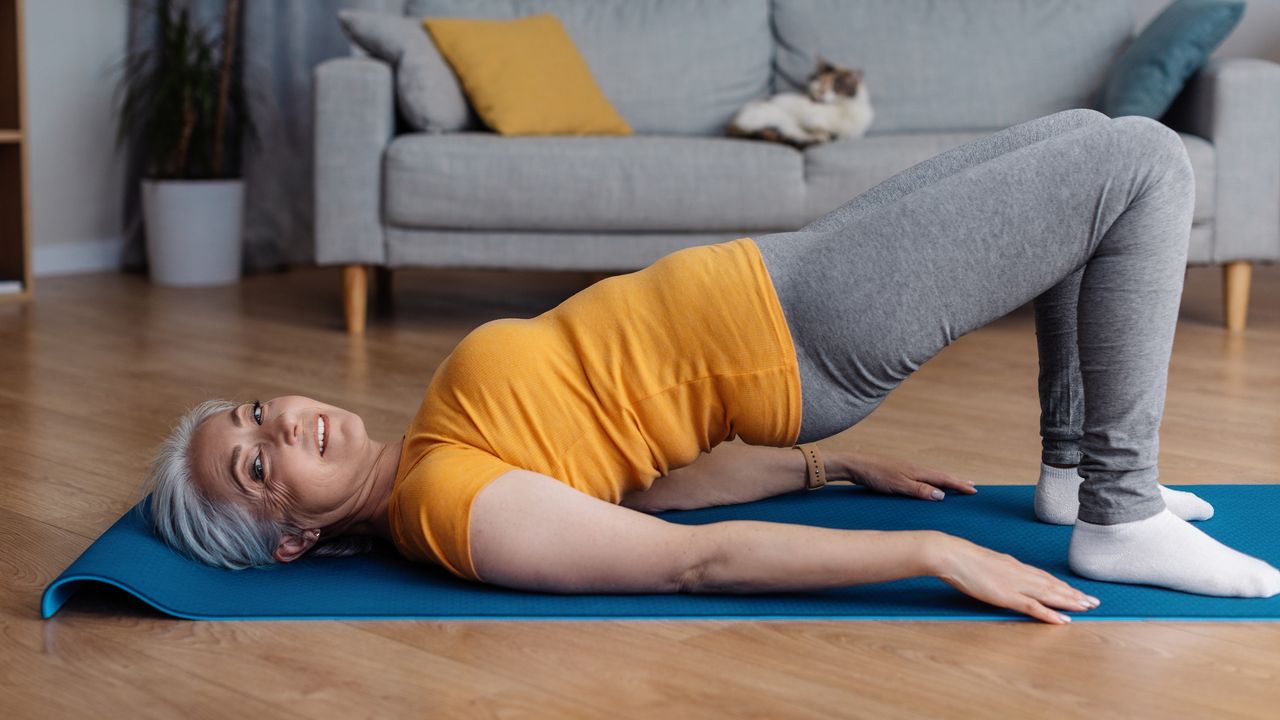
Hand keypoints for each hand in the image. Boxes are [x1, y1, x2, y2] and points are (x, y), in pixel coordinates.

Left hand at [844, 452, 976, 500]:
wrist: (856, 465)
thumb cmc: (875, 475)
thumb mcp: (898, 485)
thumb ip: (919, 490)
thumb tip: (942, 495)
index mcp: (918, 472)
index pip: (944, 479)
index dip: (959, 485)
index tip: (975, 491)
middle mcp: (916, 469)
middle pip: (942, 476)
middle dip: (957, 481)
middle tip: (972, 487)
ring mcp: (908, 470)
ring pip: (933, 476)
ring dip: (946, 481)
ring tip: (956, 485)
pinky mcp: (900, 473)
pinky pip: (924, 478)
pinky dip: (933, 481)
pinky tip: (931, 485)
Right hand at [929, 533, 1100, 623]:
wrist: (951, 555)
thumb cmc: (961, 558)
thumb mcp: (983, 562)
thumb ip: (996, 569)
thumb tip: (1000, 573)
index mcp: (1013, 565)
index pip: (1043, 576)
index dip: (1061, 585)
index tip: (1076, 590)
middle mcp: (1019, 573)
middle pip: (1052, 585)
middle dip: (1074, 594)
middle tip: (1093, 601)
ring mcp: (1015, 584)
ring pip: (1050, 594)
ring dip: (1070, 602)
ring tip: (1087, 608)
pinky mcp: (1007, 596)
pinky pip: (1034, 607)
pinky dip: (1051, 614)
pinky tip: (1064, 620)